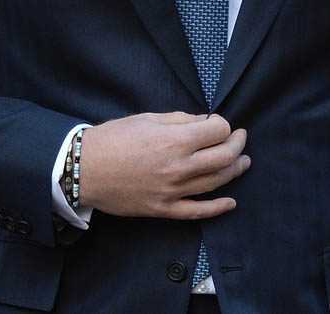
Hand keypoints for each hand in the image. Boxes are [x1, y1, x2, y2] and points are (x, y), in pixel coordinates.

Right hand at [78, 111, 249, 219]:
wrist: (86, 168)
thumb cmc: (114, 138)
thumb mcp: (148, 118)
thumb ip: (180, 120)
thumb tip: (204, 122)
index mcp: (176, 140)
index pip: (218, 131)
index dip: (223, 123)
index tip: (218, 122)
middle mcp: (179, 167)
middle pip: (224, 156)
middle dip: (237, 144)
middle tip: (240, 137)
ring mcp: (173, 191)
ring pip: (216, 182)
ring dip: (235, 171)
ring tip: (243, 162)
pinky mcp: (164, 209)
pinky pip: (198, 212)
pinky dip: (218, 208)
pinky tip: (230, 202)